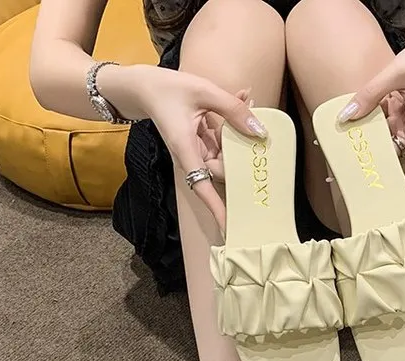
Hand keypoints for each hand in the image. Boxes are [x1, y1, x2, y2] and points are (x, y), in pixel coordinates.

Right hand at [101, 65, 264, 230]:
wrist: (144, 87)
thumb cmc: (167, 89)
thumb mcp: (203, 91)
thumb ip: (232, 108)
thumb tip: (260, 130)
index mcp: (186, 150)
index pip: (203, 187)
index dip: (218, 210)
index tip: (230, 228)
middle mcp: (192, 157)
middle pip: (224, 170)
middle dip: (241, 149)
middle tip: (249, 110)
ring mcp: (198, 153)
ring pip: (228, 156)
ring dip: (240, 132)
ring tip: (246, 99)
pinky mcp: (203, 146)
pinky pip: (225, 143)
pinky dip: (234, 124)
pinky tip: (243, 98)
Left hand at [338, 28, 404, 201]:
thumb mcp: (396, 72)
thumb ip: (370, 94)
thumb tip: (347, 115)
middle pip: (400, 161)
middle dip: (386, 177)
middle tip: (367, 196)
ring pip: (389, 146)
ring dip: (372, 154)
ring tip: (350, 170)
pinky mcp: (402, 117)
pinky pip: (384, 130)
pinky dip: (371, 134)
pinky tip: (353, 138)